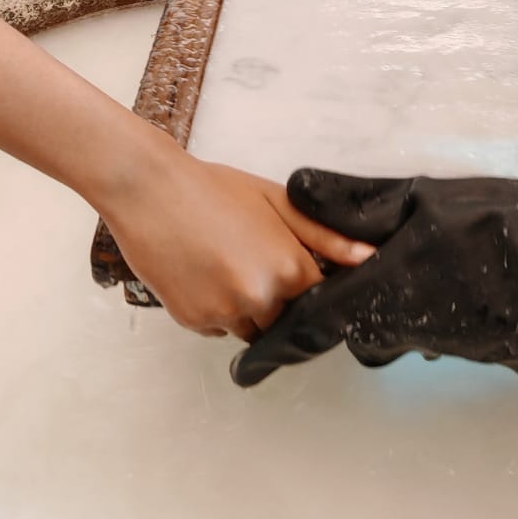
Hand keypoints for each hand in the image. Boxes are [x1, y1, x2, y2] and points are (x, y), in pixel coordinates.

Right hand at [100, 139, 371, 340]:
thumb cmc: (213, 188)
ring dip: (247, 310)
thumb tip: (368, 258)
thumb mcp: (276, 202)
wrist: (149, 189)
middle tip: (252, 262)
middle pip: (285, 322)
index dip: (309, 291)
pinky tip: (203, 274)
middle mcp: (259, 298)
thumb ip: (324, 235)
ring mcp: (224, 313)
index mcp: (288, 268)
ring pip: (251, 329)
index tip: (297, 277)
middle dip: (277, 301)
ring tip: (226, 265)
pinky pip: (217, 328)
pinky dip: (216, 310)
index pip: (318, 302)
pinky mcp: (192, 321)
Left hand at [234, 112, 517, 384]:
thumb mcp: (418, 195)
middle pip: (365, 335)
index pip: (310, 331)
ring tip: (422, 277)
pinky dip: (460, 314)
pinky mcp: (510, 353)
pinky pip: (468, 336)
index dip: (272, 350)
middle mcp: (417, 334)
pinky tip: (485, 283)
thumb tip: (294, 187)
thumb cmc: (501, 221)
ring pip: (417, 336)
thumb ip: (353, 199)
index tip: (245, 370)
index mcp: (384, 298)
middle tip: (342, 295)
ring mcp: (465, 349)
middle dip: (350, 319)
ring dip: (409, 314)